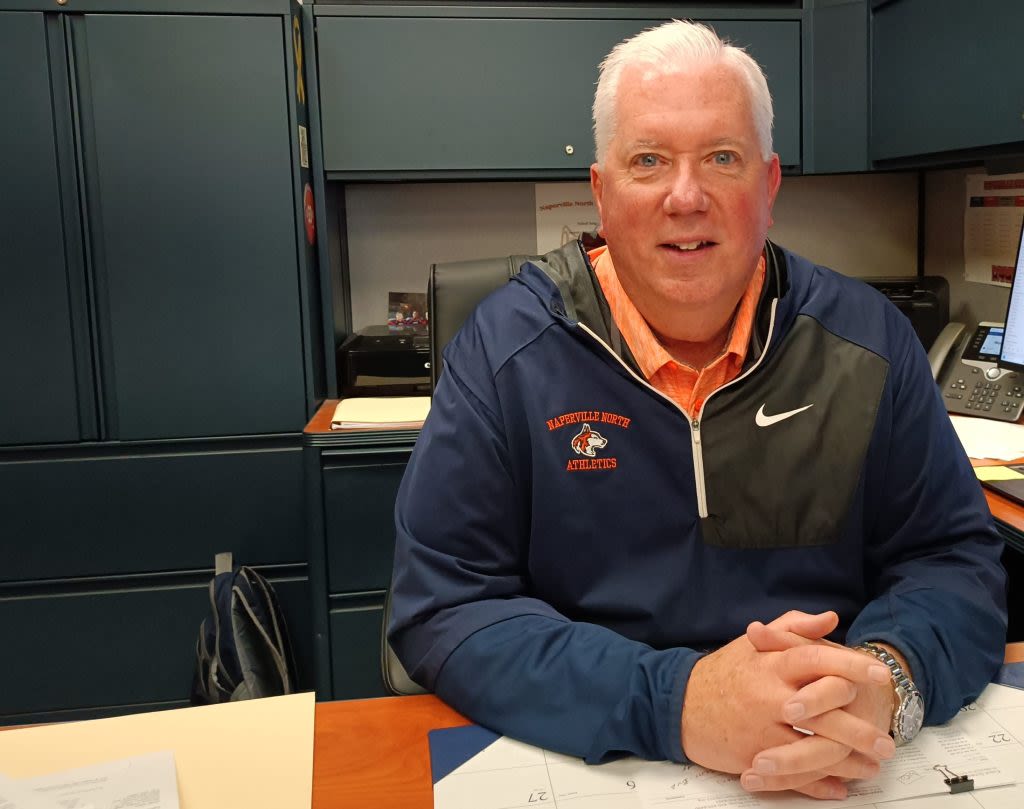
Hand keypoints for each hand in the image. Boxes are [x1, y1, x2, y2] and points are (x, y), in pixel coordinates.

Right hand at [680, 622, 892, 791]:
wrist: (678, 704)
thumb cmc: (724, 673)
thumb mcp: (753, 644)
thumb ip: (792, 628)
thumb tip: (830, 618)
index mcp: (770, 664)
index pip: (816, 659)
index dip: (850, 666)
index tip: (880, 675)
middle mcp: (767, 695)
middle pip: (823, 711)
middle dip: (860, 729)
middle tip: (888, 740)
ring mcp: (760, 729)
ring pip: (813, 749)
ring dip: (847, 762)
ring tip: (872, 767)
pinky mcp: (752, 758)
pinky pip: (792, 776)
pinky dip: (818, 784)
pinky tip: (840, 786)